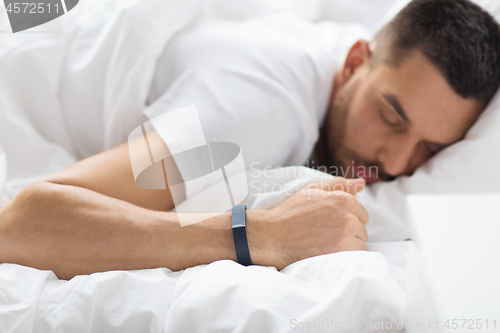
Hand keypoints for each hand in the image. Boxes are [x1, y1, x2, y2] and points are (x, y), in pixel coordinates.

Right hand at [248, 177, 368, 269]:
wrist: (272, 236)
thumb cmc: (289, 213)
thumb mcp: (312, 191)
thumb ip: (339, 185)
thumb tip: (361, 183)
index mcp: (342, 199)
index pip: (362, 214)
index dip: (347, 220)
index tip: (331, 225)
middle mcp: (347, 216)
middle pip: (362, 230)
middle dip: (349, 233)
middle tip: (326, 236)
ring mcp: (345, 235)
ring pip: (361, 245)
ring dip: (349, 247)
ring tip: (327, 246)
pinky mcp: (341, 253)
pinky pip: (357, 258)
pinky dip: (347, 258)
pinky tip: (330, 254)